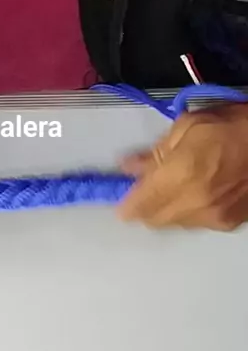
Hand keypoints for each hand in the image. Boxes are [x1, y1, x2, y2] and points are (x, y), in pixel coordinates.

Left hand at [118, 102, 247, 230]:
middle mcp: (195, 203)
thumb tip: (129, 166)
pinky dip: (188, 212)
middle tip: (143, 190)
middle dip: (144, 208)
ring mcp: (214, 217)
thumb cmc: (230, 125)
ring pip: (175, 224)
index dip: (126, 205)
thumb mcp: (187, 126)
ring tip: (170, 187)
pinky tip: (193, 192)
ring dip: (166, 210)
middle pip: (155, 220)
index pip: (141, 204)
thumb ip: (155, 151)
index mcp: (181, 176)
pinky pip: (197, 223)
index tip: (120, 202)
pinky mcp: (229, 223)